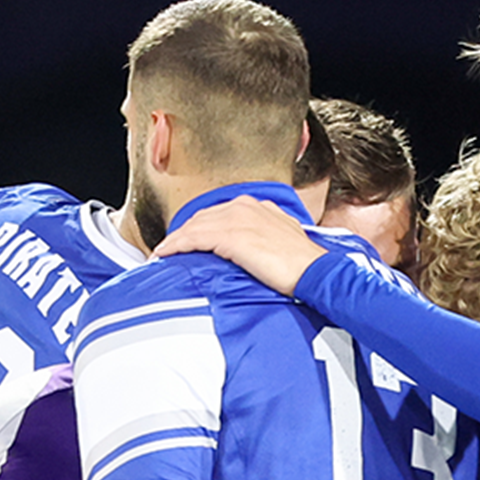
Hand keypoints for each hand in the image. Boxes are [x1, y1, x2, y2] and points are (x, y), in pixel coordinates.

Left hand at [150, 195, 327, 293]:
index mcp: (258, 207)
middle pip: (203, 217)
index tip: (189, 240)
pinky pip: (194, 239)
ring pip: (195, 226)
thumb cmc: (306, 265)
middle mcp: (245, 207)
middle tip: (169, 248)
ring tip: (163, 253)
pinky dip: (177, 246)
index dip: (201, 227)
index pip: (219, 213)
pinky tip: (166, 254)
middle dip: (184, 232)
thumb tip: (255, 249)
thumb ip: (266, 238)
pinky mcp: (231, 236)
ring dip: (176, 240)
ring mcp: (238, 219)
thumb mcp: (285, 241)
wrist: (316, 272)